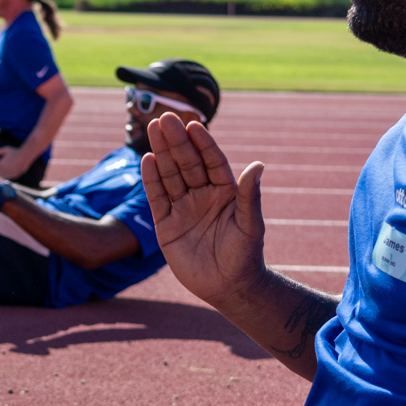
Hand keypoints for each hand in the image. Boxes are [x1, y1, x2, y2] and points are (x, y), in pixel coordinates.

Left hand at [0, 144, 28, 181]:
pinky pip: (8, 178)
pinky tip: (3, 176)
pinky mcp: (15, 175)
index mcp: (2, 164)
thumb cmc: (15, 151)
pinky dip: (4, 178)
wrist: (26, 155)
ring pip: (2, 177)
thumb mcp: (6, 150)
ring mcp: (11, 173)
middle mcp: (6, 169)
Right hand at [141, 114, 266, 308]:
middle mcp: (202, 195)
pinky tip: (147, 160)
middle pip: (187, 162)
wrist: (228, 287)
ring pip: (170, 175)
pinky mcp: (167, 224)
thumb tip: (258, 165)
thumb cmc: (244, 255)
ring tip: (153, 129)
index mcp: (225, 191)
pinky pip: (157, 197)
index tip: (194, 124)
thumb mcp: (250, 224)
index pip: (211, 161)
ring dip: (161, 152)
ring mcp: (183, 208)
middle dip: (176, 141)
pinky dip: (151, 180)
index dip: (203, 143)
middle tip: (165, 117)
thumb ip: (249, 195)